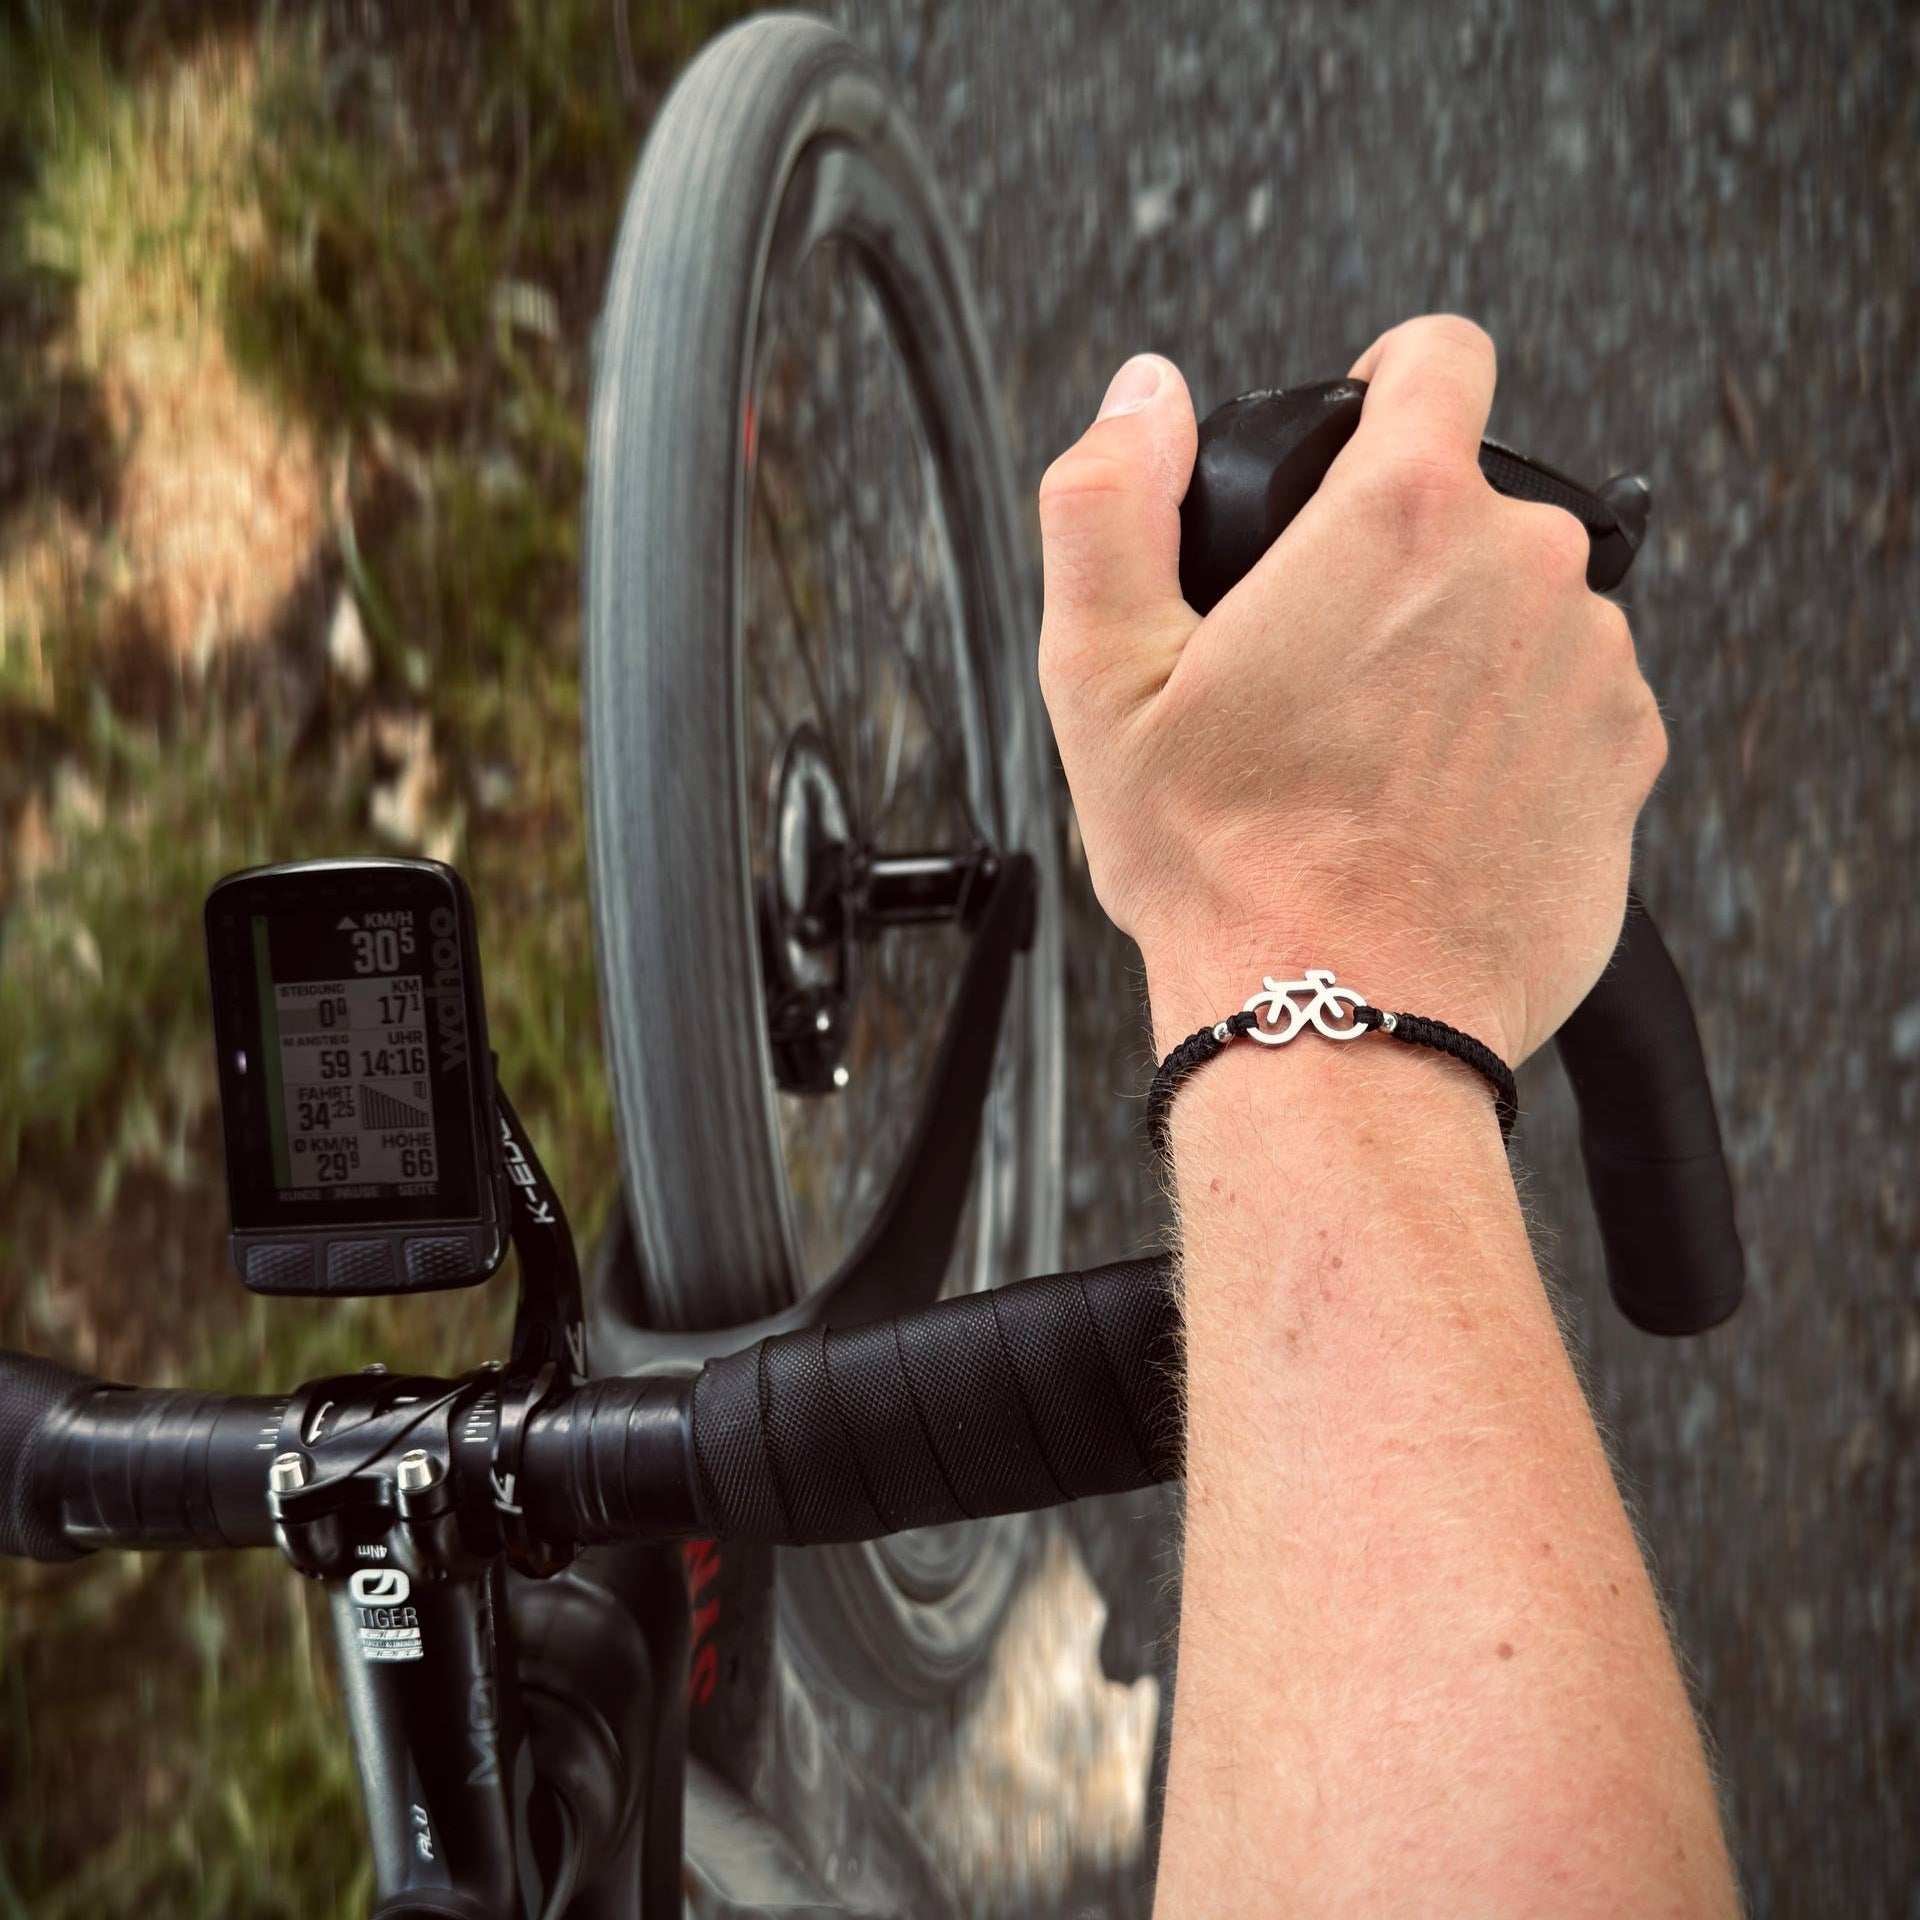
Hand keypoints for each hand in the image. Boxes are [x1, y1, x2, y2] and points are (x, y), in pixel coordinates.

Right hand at [1035, 315, 1667, 1065]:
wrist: (1339, 1016)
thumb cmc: (1227, 864)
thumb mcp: (1100, 674)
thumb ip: (1106, 501)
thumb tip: (1144, 400)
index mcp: (1400, 518)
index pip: (1440, 353)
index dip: (1389, 381)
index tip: (1362, 435)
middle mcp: (1523, 570)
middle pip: (1471, 501)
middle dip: (1399, 557)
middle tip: (1317, 668)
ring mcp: (1591, 665)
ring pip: (1519, 604)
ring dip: (1457, 648)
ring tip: (1371, 755)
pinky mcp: (1626, 755)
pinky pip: (1567, 697)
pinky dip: (1510, 729)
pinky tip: (1431, 802)